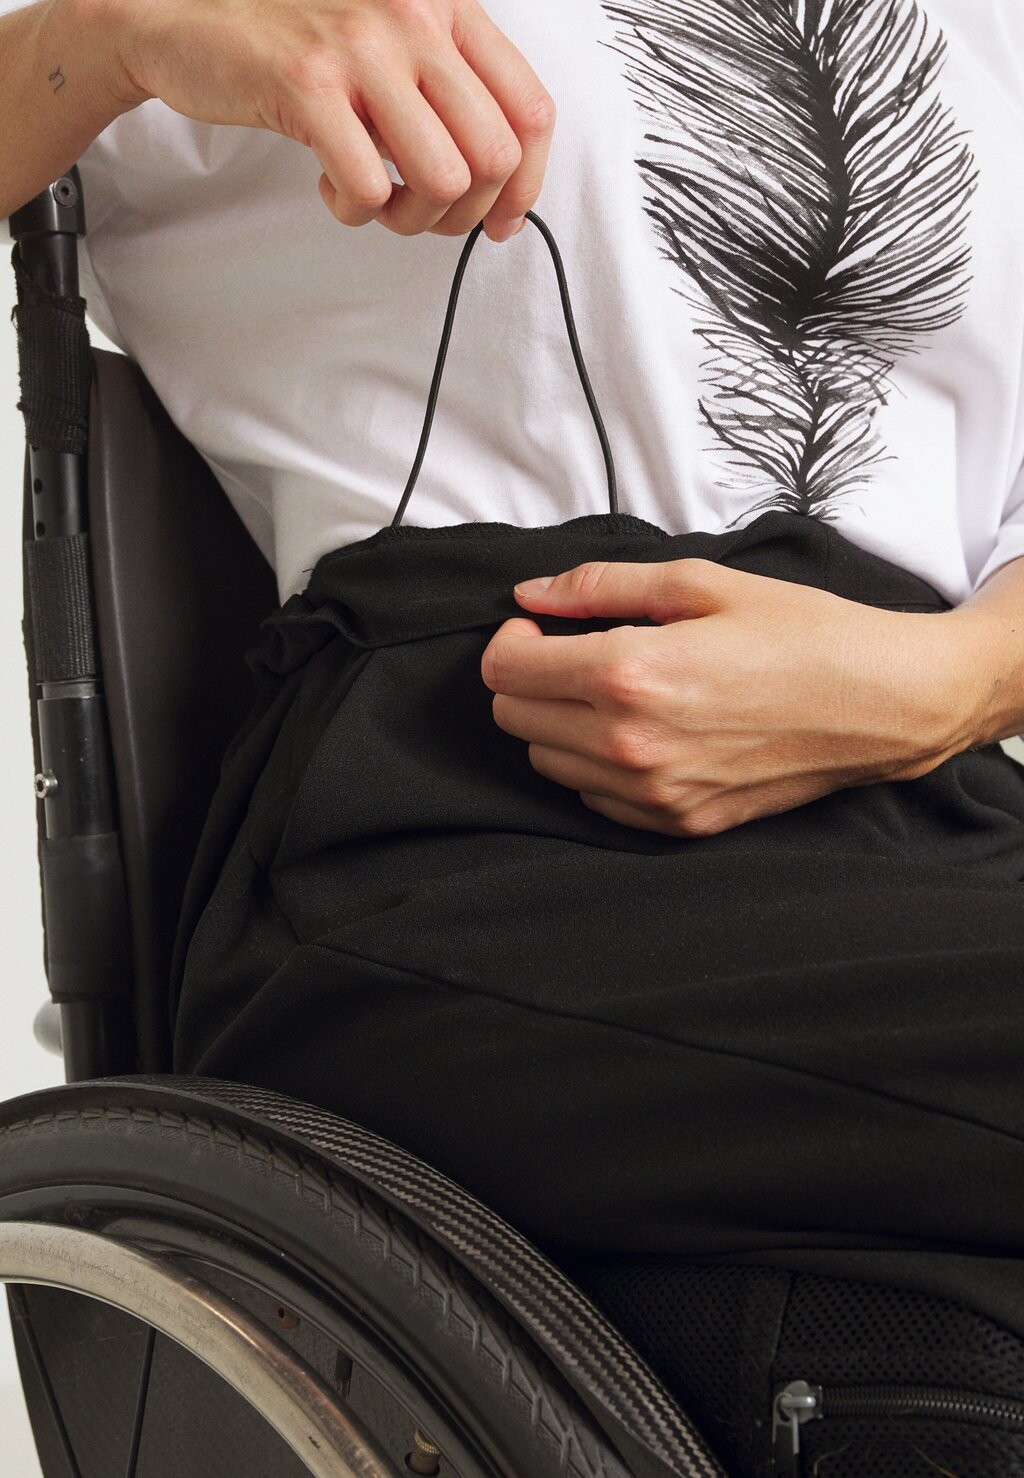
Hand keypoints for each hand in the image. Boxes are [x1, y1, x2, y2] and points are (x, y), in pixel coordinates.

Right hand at [101, 0, 553, 240]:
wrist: (190, 19)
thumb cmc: (300, 50)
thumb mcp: (392, 56)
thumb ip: (449, 101)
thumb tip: (505, 192)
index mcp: (446, 8)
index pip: (531, 111)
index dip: (524, 186)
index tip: (498, 221)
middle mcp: (414, 17)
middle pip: (494, 157)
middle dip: (462, 213)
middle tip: (419, 213)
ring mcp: (361, 48)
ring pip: (443, 180)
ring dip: (410, 219)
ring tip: (374, 200)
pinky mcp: (308, 83)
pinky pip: (370, 188)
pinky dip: (354, 211)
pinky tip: (330, 186)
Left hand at [480, 558, 990, 836]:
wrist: (881, 702)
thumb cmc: (800, 633)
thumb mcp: (700, 584)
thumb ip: (601, 585)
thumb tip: (530, 593)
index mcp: (629, 675)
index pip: (505, 672)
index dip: (513, 640)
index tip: (541, 626)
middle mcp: (630, 745)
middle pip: (514, 718)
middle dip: (530, 679)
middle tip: (574, 653)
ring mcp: (654, 793)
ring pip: (546, 762)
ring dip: (559, 724)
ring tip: (614, 693)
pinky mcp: (677, 823)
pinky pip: (593, 798)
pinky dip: (596, 766)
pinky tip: (640, 733)